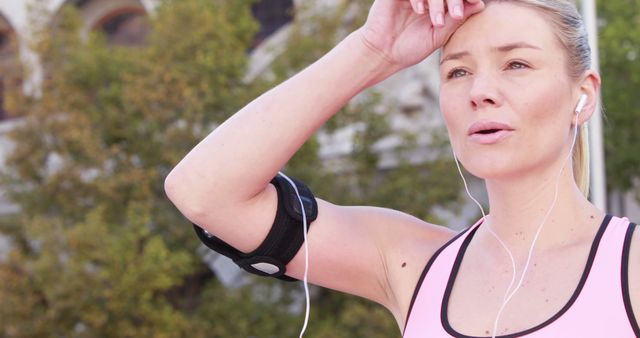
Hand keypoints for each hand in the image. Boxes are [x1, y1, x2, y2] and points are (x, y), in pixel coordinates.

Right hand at [359, 0, 484, 67]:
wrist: (382, 54)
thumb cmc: (409, 48)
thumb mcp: (438, 35)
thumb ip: (456, 19)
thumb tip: (479, 4)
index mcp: (437, 5)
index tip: (473, 3)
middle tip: (455, 14)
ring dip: (437, 0)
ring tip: (436, 20)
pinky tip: (419, 11)